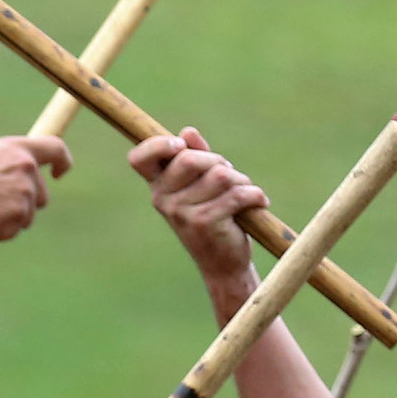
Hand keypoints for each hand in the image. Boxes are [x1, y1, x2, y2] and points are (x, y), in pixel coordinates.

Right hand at [0, 133, 71, 245]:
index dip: (63, 161)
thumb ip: (7, 162)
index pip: (55, 148)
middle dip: (26, 203)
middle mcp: (25, 167)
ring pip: (30, 214)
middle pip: (41, 193)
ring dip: (13, 217)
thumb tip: (23, 174)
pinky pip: (17, 228)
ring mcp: (25, 191)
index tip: (60, 173)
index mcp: (15, 149)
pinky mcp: (20, 214)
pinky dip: (3, 230)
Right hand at [128, 130, 267, 290]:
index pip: (139, 159)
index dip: (157, 145)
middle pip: (191, 158)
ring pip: (220, 175)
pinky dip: (255, 196)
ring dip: (241, 181)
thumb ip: (196, 157)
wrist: (223, 265)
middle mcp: (163, 200)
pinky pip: (237, 193)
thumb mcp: (202, 185)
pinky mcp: (204, 222)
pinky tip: (257, 203)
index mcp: (159, 187)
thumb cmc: (214, 218)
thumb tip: (188, 132)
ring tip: (244, 195)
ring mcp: (181, 213)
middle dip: (219, 163)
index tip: (179, 145)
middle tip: (230, 178)